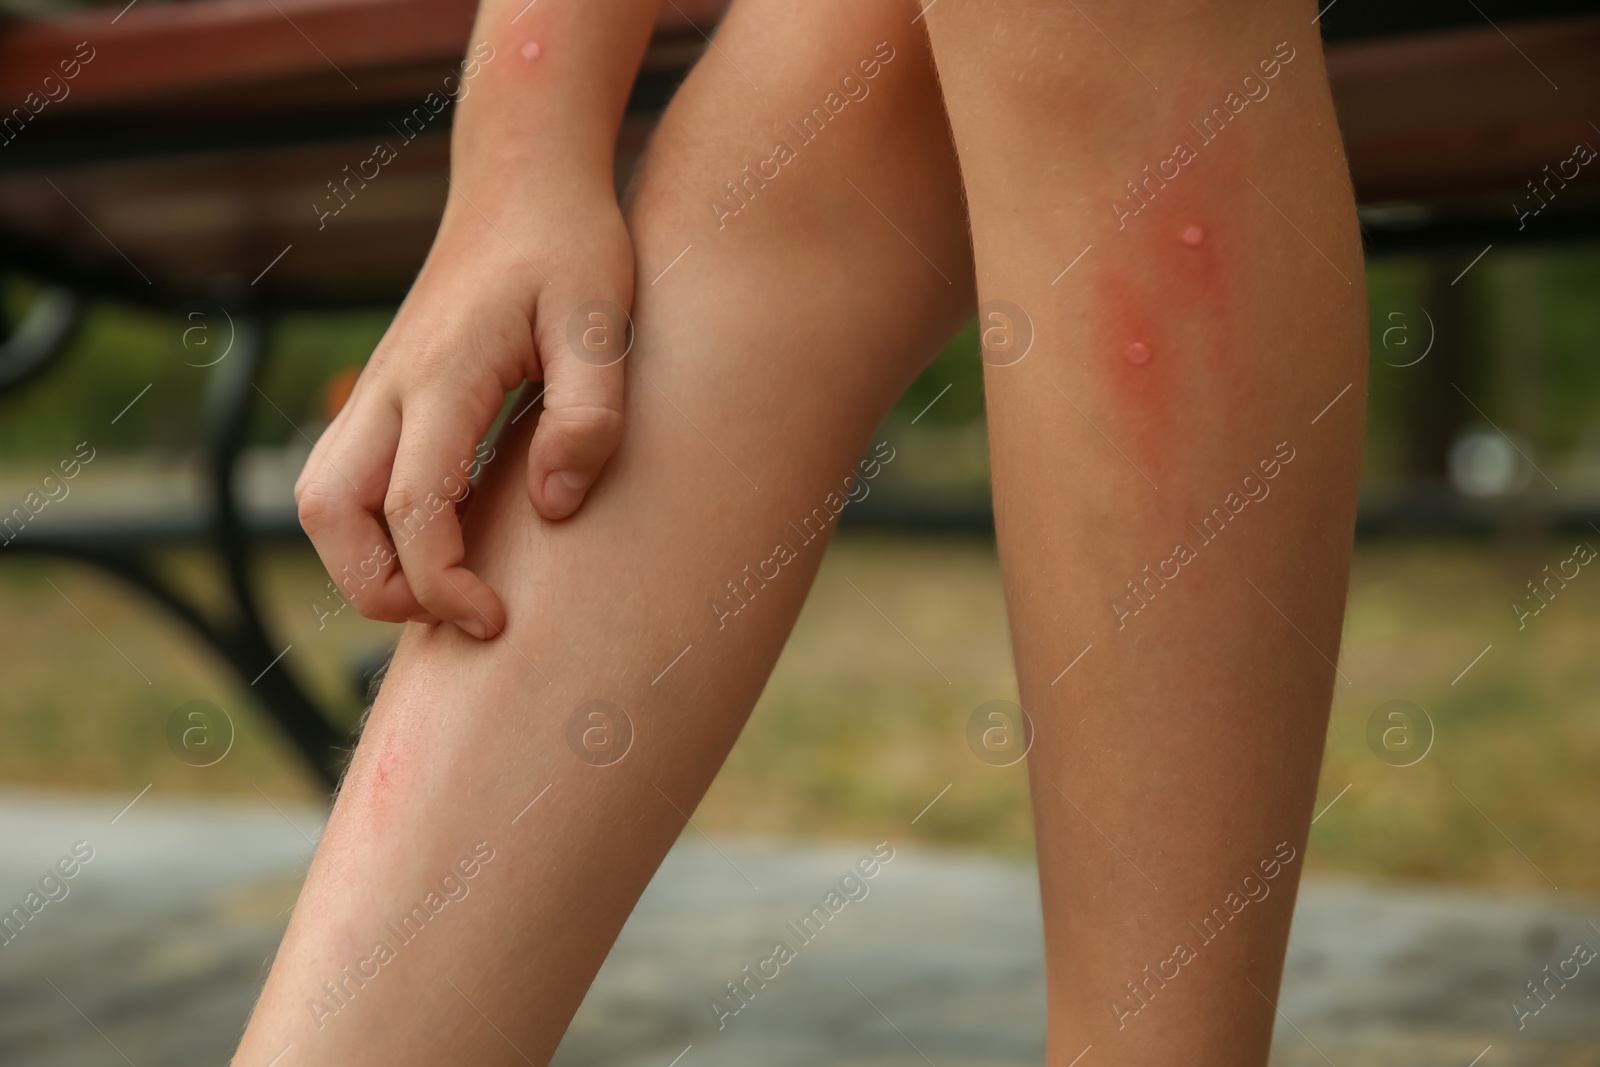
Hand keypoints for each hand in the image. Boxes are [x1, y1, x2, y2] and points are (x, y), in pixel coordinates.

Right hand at [294, 184, 633, 638]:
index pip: (410, 507)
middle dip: (378, 588)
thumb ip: (586, 415)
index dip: (444, 584)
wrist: (525, 181)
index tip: (496, 619)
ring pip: (319, 498)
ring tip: (444, 587)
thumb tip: (550, 506)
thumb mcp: (604, 325)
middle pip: (328, 513)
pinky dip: (367, 528)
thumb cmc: (575, 248)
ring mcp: (379, 384)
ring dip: (360, 561)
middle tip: (461, 613)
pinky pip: (343, 475)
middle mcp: (392, 383)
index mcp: (444, 374)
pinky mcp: (385, 389)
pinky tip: (439, 539)